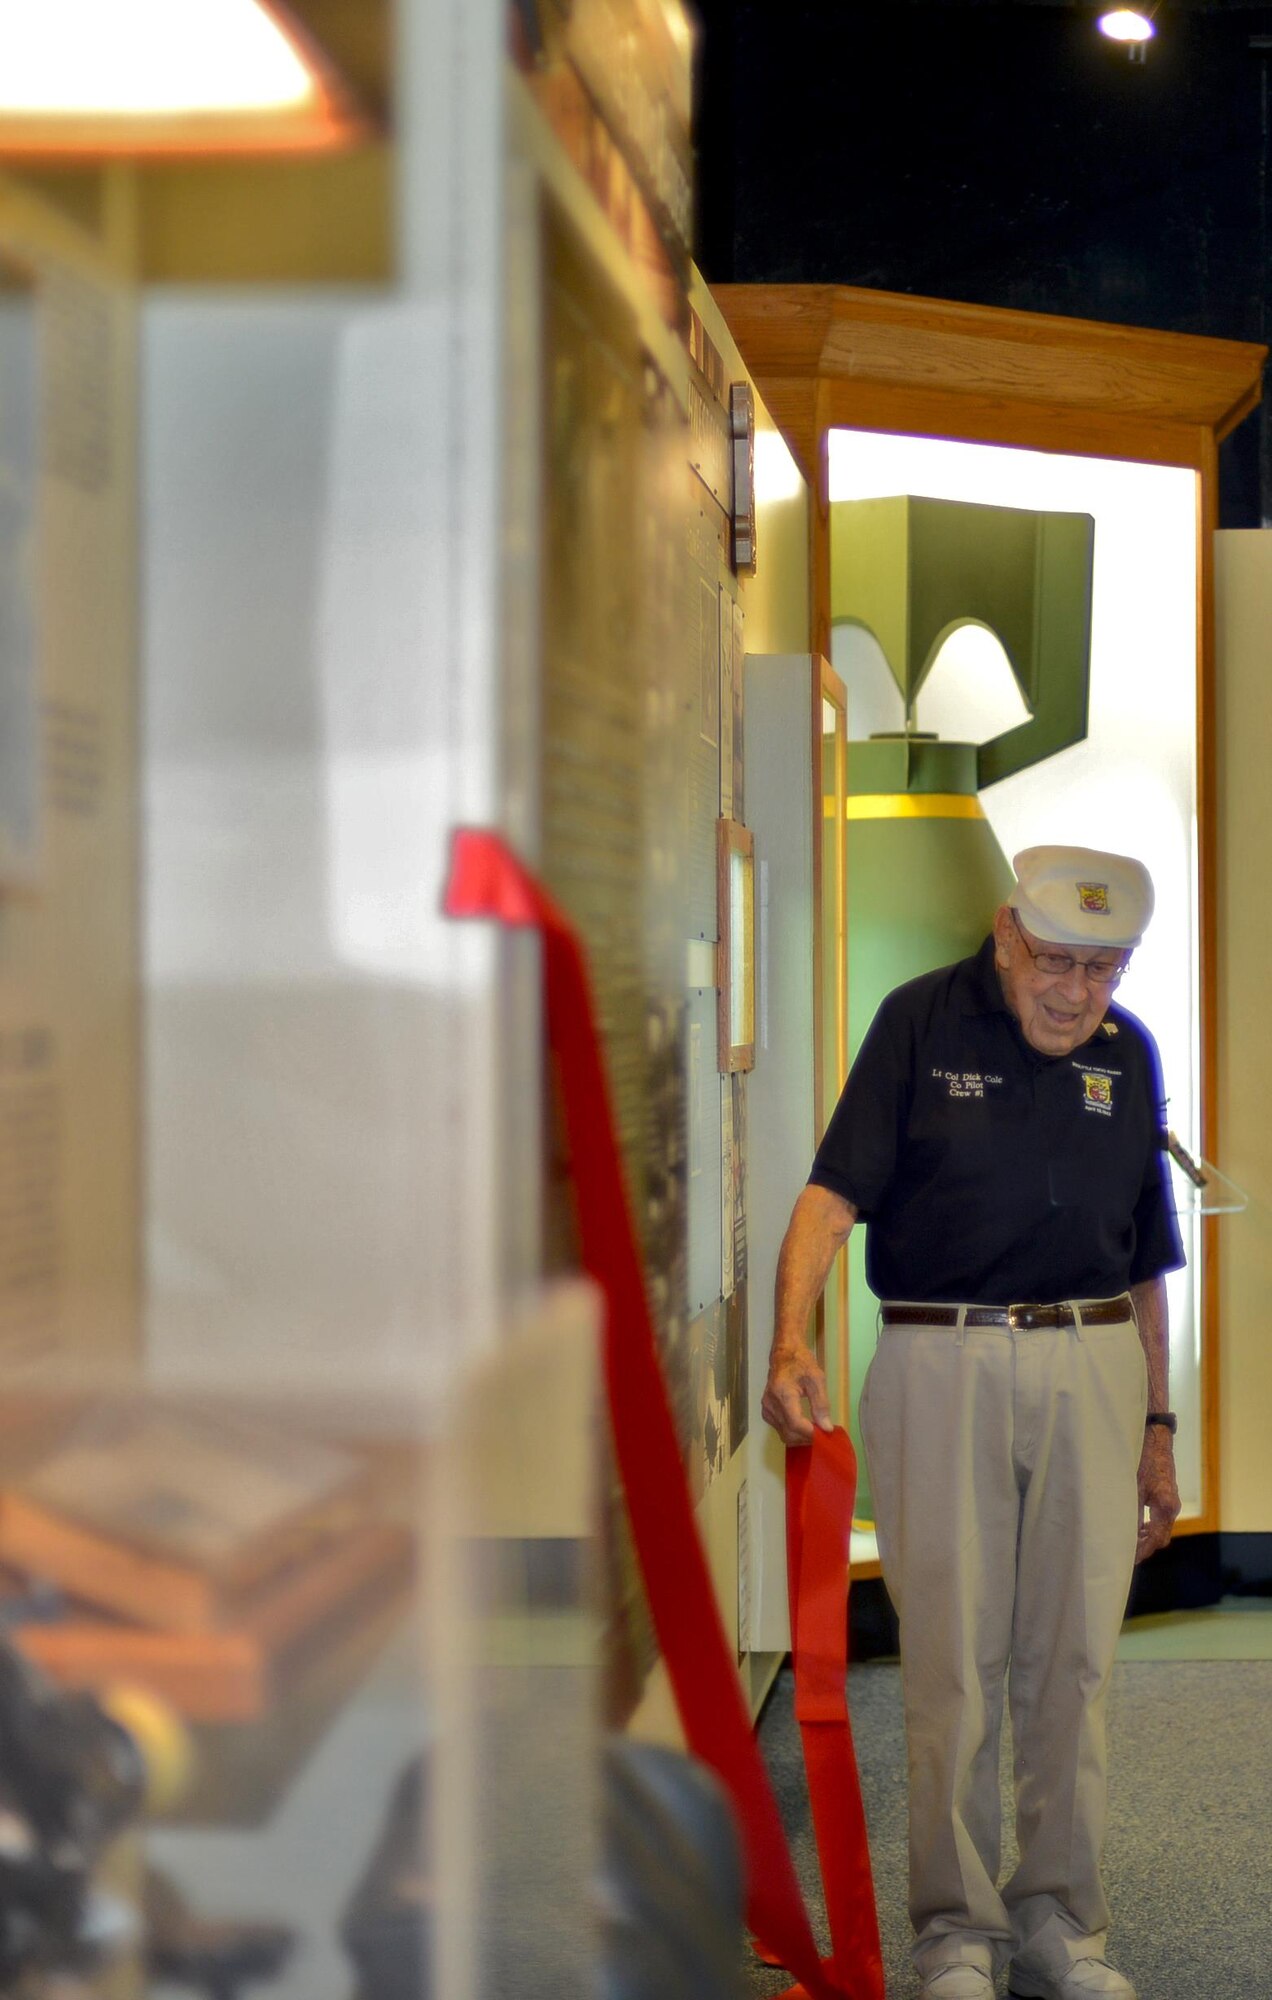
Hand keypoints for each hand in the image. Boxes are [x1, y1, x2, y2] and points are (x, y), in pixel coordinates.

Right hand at [761, 1340, 833, 1446]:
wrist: (784, 1354)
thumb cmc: (801, 1363)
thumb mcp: (817, 1379)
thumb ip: (821, 1404)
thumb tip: (826, 1428)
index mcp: (783, 1393)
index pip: (795, 1423)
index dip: (810, 1433)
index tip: (824, 1434)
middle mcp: (771, 1403)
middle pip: (789, 1432)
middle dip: (807, 1438)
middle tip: (823, 1434)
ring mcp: (766, 1409)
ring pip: (784, 1434)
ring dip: (800, 1437)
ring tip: (815, 1430)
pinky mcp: (766, 1412)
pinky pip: (780, 1429)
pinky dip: (793, 1432)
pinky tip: (804, 1426)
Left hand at [1135, 1426, 1179, 1562]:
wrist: (1155, 1436)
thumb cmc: (1144, 1459)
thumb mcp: (1135, 1486)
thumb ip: (1132, 1510)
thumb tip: (1124, 1531)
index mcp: (1165, 1507)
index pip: (1155, 1539)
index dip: (1142, 1551)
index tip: (1129, 1558)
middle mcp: (1172, 1506)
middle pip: (1161, 1537)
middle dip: (1145, 1547)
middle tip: (1127, 1553)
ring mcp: (1171, 1499)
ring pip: (1160, 1527)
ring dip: (1146, 1536)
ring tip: (1128, 1541)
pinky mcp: (1167, 1493)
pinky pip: (1160, 1517)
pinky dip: (1148, 1525)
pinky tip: (1135, 1523)